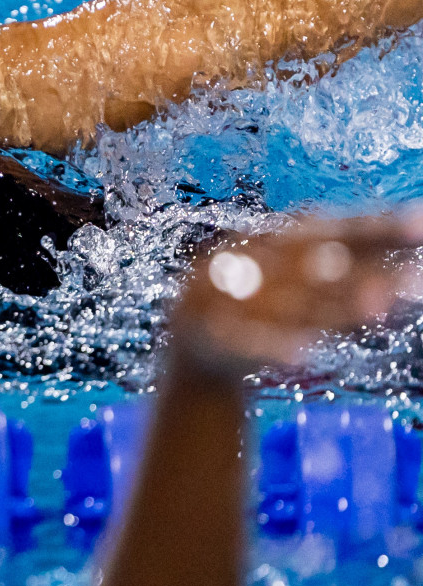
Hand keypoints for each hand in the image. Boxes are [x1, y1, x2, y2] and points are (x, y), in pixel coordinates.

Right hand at [171, 212, 422, 376]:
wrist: (185, 342)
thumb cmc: (249, 308)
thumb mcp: (290, 285)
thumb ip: (339, 280)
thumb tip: (410, 276)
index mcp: (272, 243)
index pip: (332, 232)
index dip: (376, 228)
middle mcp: (251, 264)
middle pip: (315, 266)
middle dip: (362, 272)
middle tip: (414, 278)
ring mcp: (227, 299)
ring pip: (289, 304)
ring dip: (331, 306)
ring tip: (377, 307)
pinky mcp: (206, 338)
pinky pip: (243, 343)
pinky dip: (270, 347)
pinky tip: (301, 356)